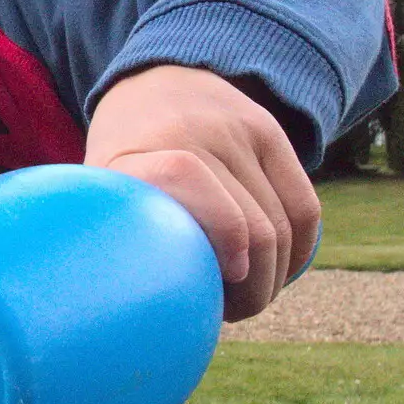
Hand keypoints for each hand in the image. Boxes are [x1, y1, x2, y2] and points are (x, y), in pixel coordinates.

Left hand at [83, 65, 320, 321]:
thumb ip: (112, 240)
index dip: (219, 233)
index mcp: (136, 152)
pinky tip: (279, 275)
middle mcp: (189, 133)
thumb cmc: (121, 165)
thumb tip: (130, 320)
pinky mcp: (269, 131)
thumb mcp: (98, 193)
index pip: (185, 178)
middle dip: (251, 289)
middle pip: (251, 225)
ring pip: (282, 225)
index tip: (218, 285)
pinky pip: (305, 207)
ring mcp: (235, 129)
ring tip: (248, 299)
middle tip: (230, 313)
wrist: (150, 82)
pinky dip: (300, 253)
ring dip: (273, 278)